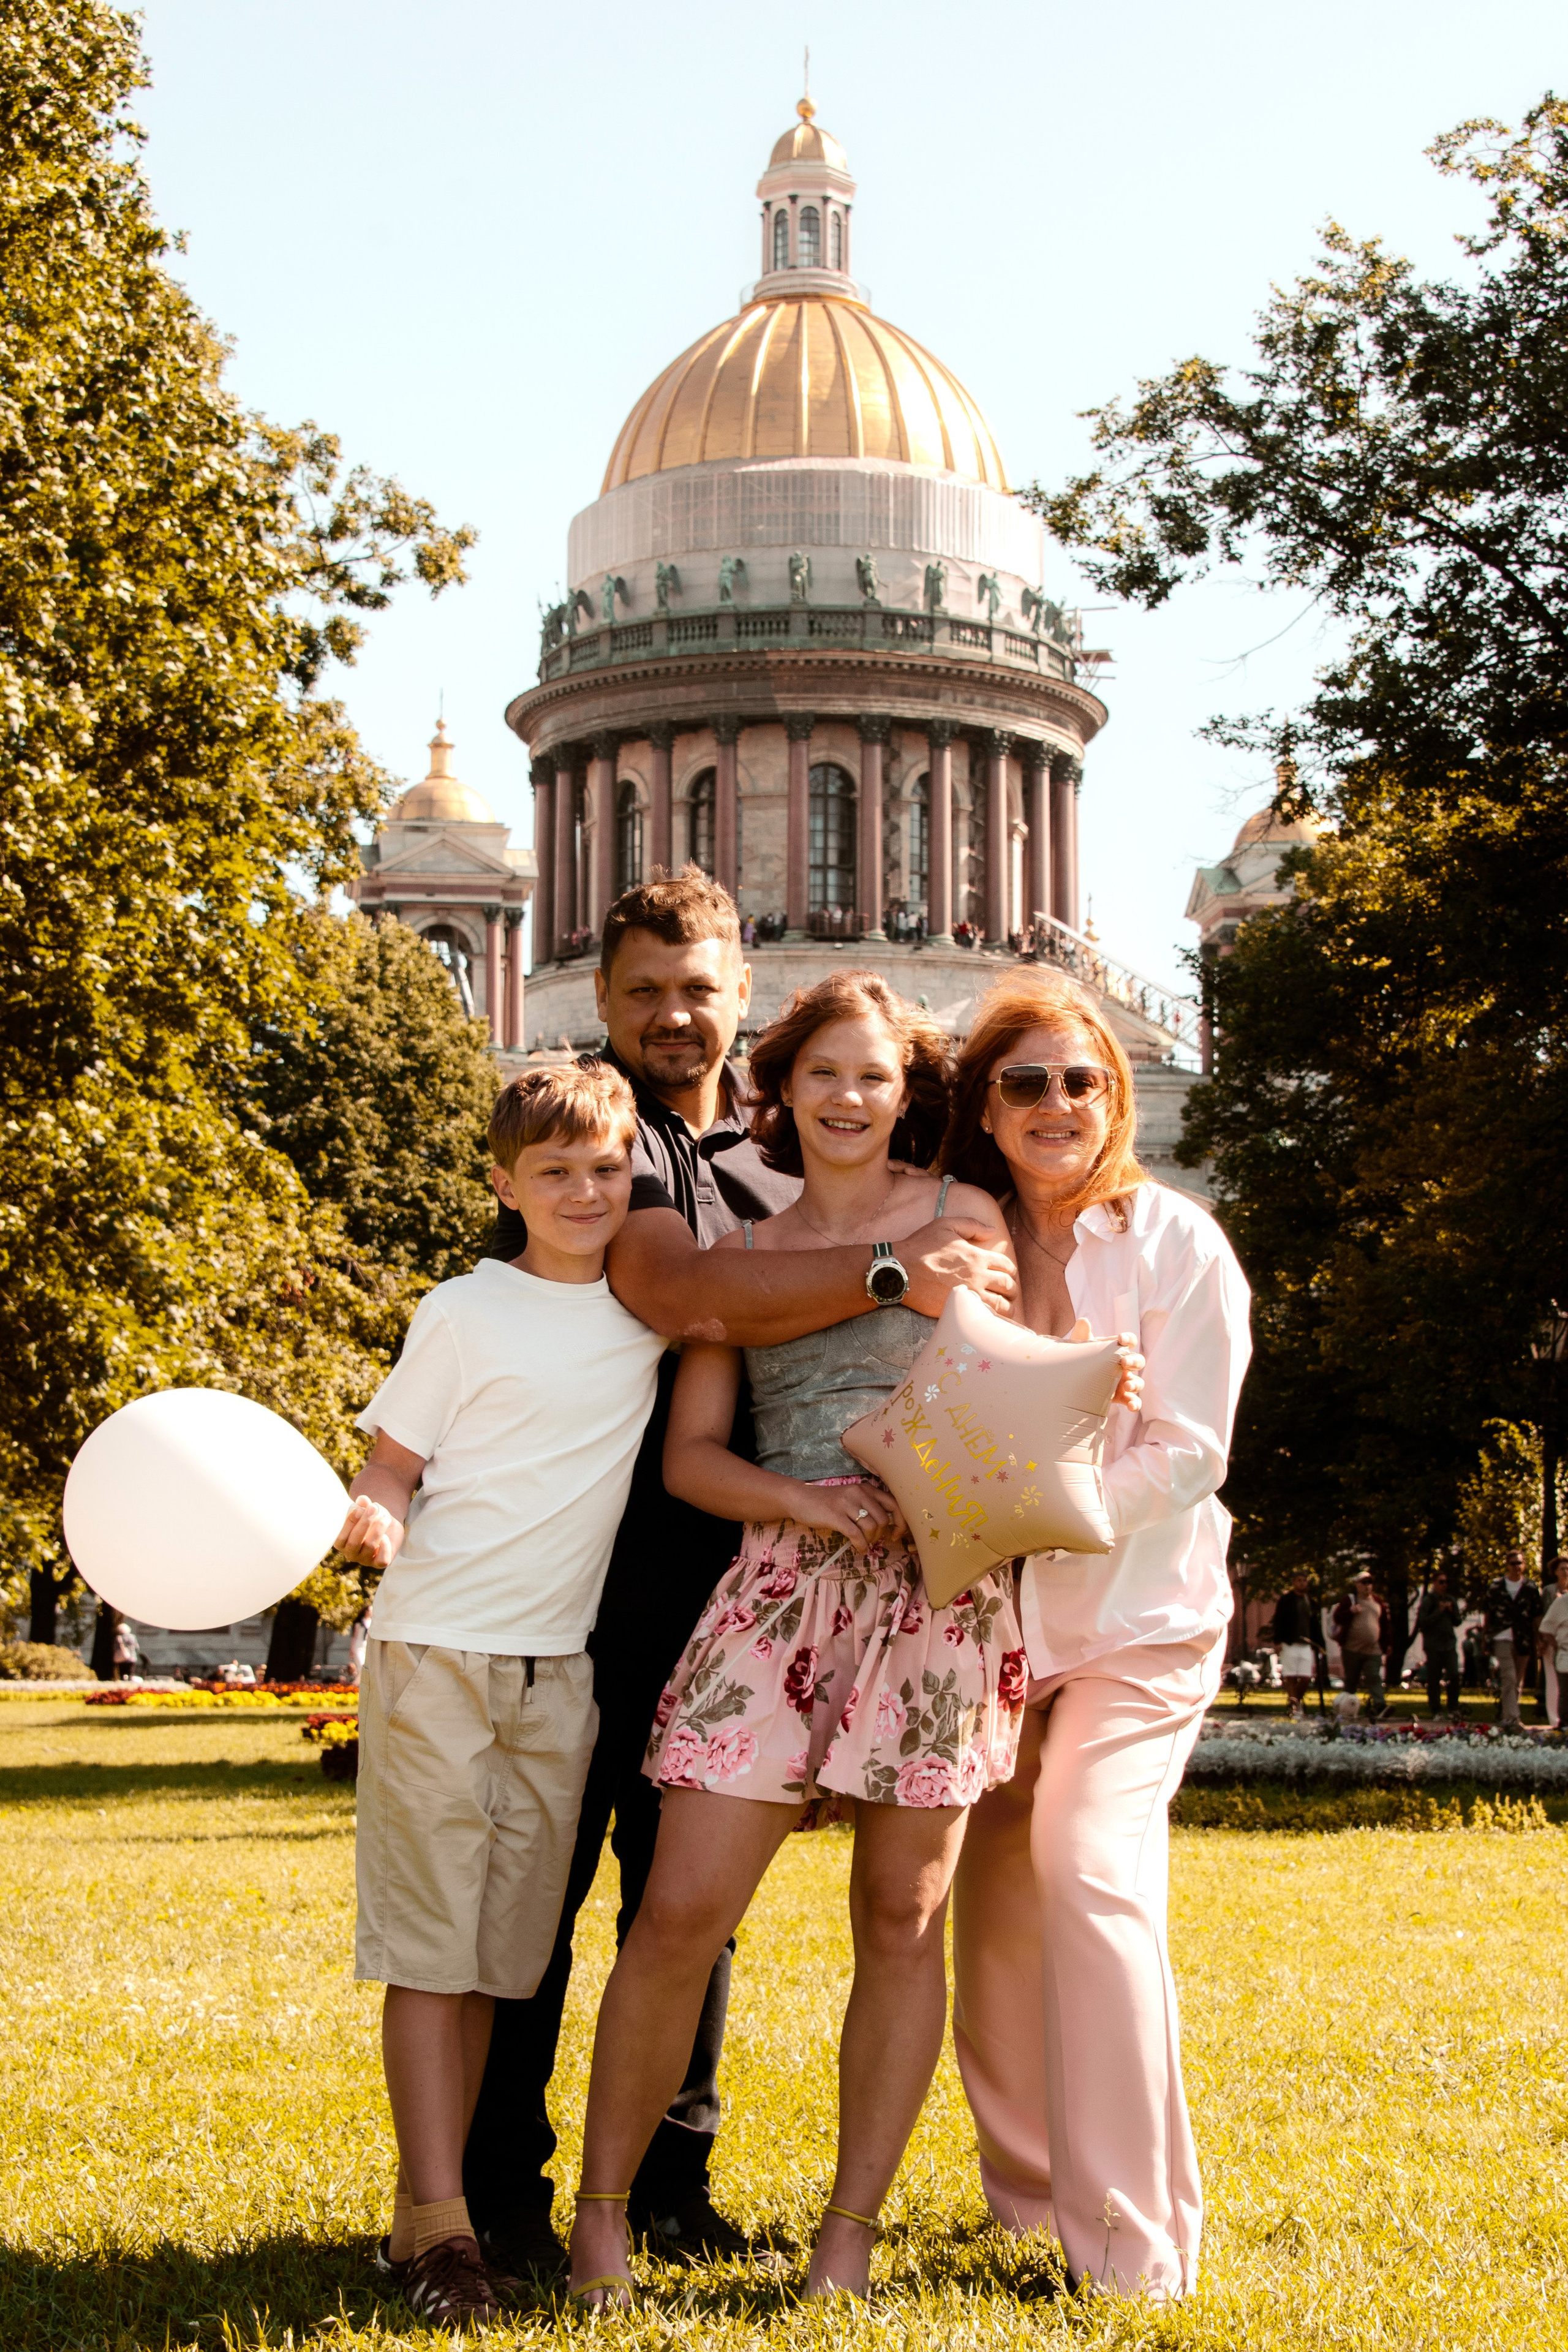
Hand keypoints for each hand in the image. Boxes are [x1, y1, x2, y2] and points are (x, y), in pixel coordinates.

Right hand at [334, 1494, 404, 1568]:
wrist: (387, 1525)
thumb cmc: (371, 1517)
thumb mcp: (367, 1509)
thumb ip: (363, 1504)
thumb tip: (362, 1500)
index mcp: (342, 1542)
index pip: (340, 1537)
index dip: (349, 1523)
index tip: (358, 1508)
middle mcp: (351, 1553)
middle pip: (354, 1542)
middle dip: (364, 1523)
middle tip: (373, 1508)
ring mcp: (365, 1559)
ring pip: (369, 1547)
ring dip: (378, 1529)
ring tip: (384, 1516)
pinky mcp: (379, 1563)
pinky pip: (382, 1560)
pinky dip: (385, 1547)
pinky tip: (386, 1537)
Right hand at [783, 1479, 907, 1555]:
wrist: (801, 1498)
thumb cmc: (829, 1502)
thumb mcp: (852, 1498)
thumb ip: (870, 1507)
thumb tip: (889, 1527)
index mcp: (867, 1489)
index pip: (895, 1504)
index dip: (900, 1523)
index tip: (895, 1535)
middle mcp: (859, 1493)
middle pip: (884, 1519)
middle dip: (881, 1535)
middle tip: (872, 1540)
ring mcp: (847, 1503)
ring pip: (872, 1527)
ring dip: (870, 1540)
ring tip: (863, 1543)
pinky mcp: (835, 1515)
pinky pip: (856, 1534)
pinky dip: (861, 1546)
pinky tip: (859, 1549)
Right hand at [903, 1216, 1016, 1320]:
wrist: (901, 1271)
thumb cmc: (920, 1246)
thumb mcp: (946, 1225)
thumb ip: (972, 1225)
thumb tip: (992, 1231)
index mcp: (978, 1256)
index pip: (1006, 1265)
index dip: (1011, 1271)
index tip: (1008, 1275)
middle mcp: (978, 1276)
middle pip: (1008, 1286)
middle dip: (1012, 1290)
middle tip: (1009, 1293)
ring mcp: (970, 1295)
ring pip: (1001, 1305)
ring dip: (1007, 1307)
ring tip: (1005, 1309)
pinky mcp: (960, 1310)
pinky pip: (984, 1317)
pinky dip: (992, 1319)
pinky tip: (990, 1319)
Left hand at [1065, 1318, 1145, 1412]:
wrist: (1071, 1382)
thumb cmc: (1080, 1360)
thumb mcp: (1079, 1348)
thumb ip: (1082, 1334)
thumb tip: (1083, 1320)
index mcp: (1116, 1350)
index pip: (1129, 1341)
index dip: (1128, 1339)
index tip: (1121, 1340)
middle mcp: (1123, 1365)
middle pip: (1138, 1361)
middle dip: (1134, 1361)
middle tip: (1124, 1362)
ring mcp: (1124, 1382)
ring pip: (1138, 1382)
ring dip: (1135, 1383)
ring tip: (1127, 1385)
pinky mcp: (1121, 1397)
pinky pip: (1133, 1400)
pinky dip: (1135, 1403)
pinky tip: (1131, 1406)